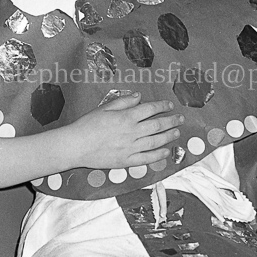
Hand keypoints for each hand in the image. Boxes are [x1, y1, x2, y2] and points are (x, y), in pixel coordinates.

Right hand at [68, 94, 183, 168]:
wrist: (76, 146)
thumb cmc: (87, 125)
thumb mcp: (104, 108)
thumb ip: (123, 102)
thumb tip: (139, 96)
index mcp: (126, 117)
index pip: (150, 109)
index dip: (162, 106)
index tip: (170, 105)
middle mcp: (131, 132)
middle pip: (157, 125)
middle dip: (171, 121)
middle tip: (180, 119)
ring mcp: (130, 147)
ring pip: (155, 141)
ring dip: (168, 136)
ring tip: (177, 133)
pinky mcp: (126, 160)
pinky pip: (146, 158)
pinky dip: (158, 156)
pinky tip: (166, 152)